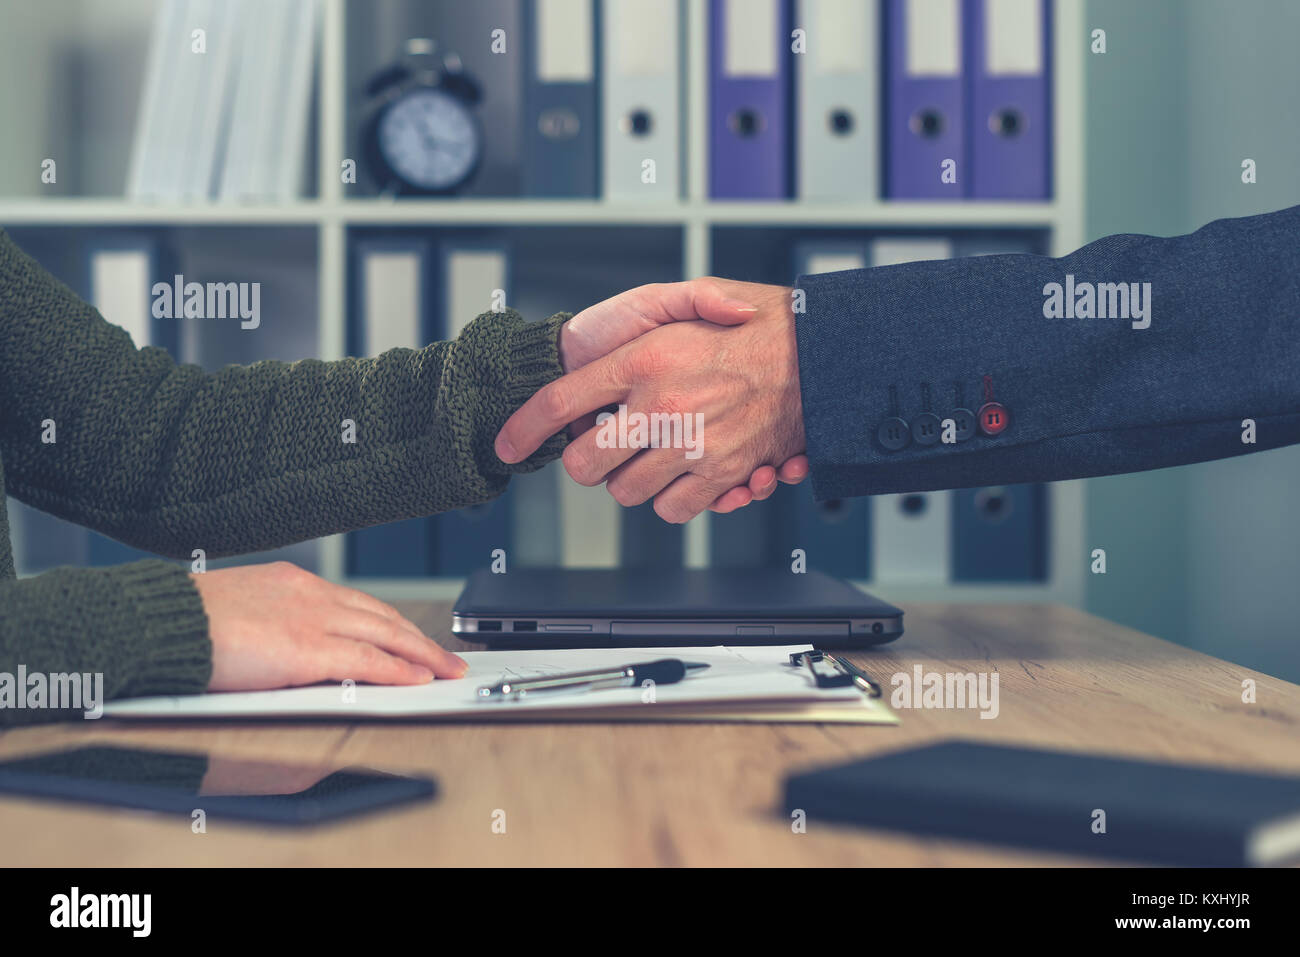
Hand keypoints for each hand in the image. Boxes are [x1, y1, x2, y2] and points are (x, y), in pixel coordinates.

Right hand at [193, 562, 466, 691]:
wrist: (159, 624)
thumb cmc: (183, 624)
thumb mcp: (238, 612)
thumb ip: (272, 623)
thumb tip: (287, 647)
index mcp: (292, 582)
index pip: (357, 603)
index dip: (389, 622)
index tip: (409, 635)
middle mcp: (309, 593)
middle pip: (381, 616)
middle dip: (418, 639)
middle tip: (445, 656)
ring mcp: (311, 618)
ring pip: (385, 634)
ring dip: (421, 654)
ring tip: (444, 670)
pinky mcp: (307, 648)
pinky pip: (367, 660)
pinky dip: (397, 670)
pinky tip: (416, 680)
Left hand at [499, 279, 804, 522]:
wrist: (822, 351)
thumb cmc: (761, 320)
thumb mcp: (695, 295)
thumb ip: (646, 317)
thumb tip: (607, 355)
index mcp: (644, 358)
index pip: (559, 400)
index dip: (524, 429)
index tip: (506, 446)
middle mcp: (662, 405)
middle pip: (586, 464)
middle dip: (586, 460)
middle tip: (604, 445)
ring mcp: (691, 445)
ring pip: (626, 491)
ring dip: (631, 478)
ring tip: (653, 452)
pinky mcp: (722, 475)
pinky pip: (674, 508)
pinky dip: (674, 498)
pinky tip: (684, 470)